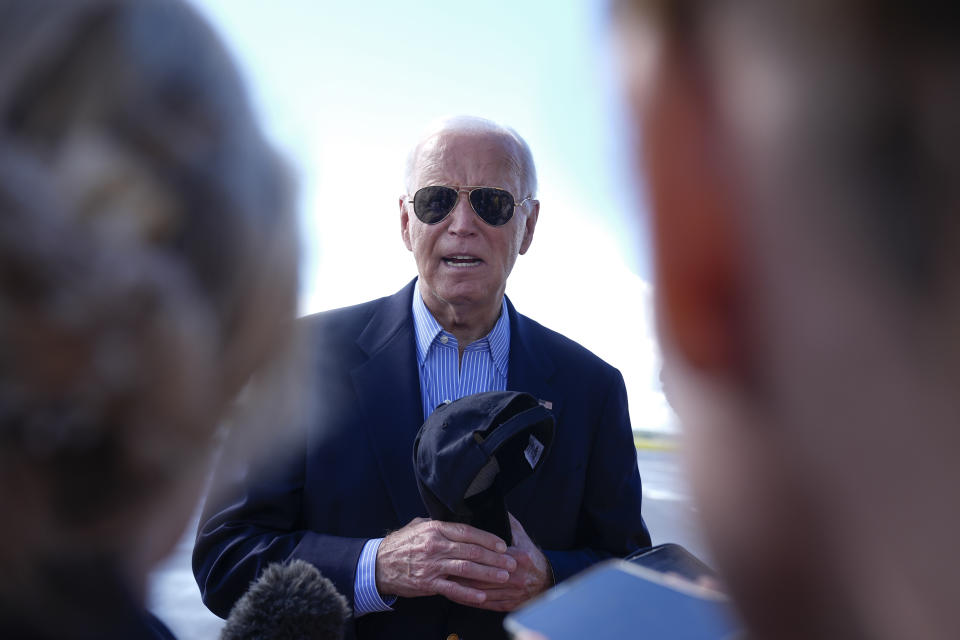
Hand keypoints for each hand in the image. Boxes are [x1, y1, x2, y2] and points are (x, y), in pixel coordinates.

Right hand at [375, 517, 516, 606]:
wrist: (378, 564)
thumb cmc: (401, 544)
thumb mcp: (418, 525)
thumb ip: (439, 524)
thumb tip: (459, 520)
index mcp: (435, 529)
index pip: (468, 531)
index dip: (488, 538)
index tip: (503, 544)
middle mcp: (436, 546)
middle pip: (472, 551)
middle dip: (495, 557)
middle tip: (511, 561)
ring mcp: (432, 566)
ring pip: (466, 569)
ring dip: (488, 573)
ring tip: (504, 576)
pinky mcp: (428, 584)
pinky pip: (453, 589)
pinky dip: (469, 593)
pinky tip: (483, 596)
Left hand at [454, 513, 553, 611]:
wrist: (545, 581)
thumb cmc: (530, 555)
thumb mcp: (521, 535)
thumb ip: (506, 522)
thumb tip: (490, 506)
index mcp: (519, 556)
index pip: (491, 555)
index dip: (471, 554)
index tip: (454, 550)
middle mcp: (516, 576)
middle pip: (483, 575)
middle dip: (462, 572)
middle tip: (444, 566)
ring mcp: (512, 592)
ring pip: (481, 591)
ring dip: (462, 587)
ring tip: (445, 580)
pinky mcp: (508, 604)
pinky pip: (484, 604)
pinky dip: (468, 599)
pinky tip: (456, 594)